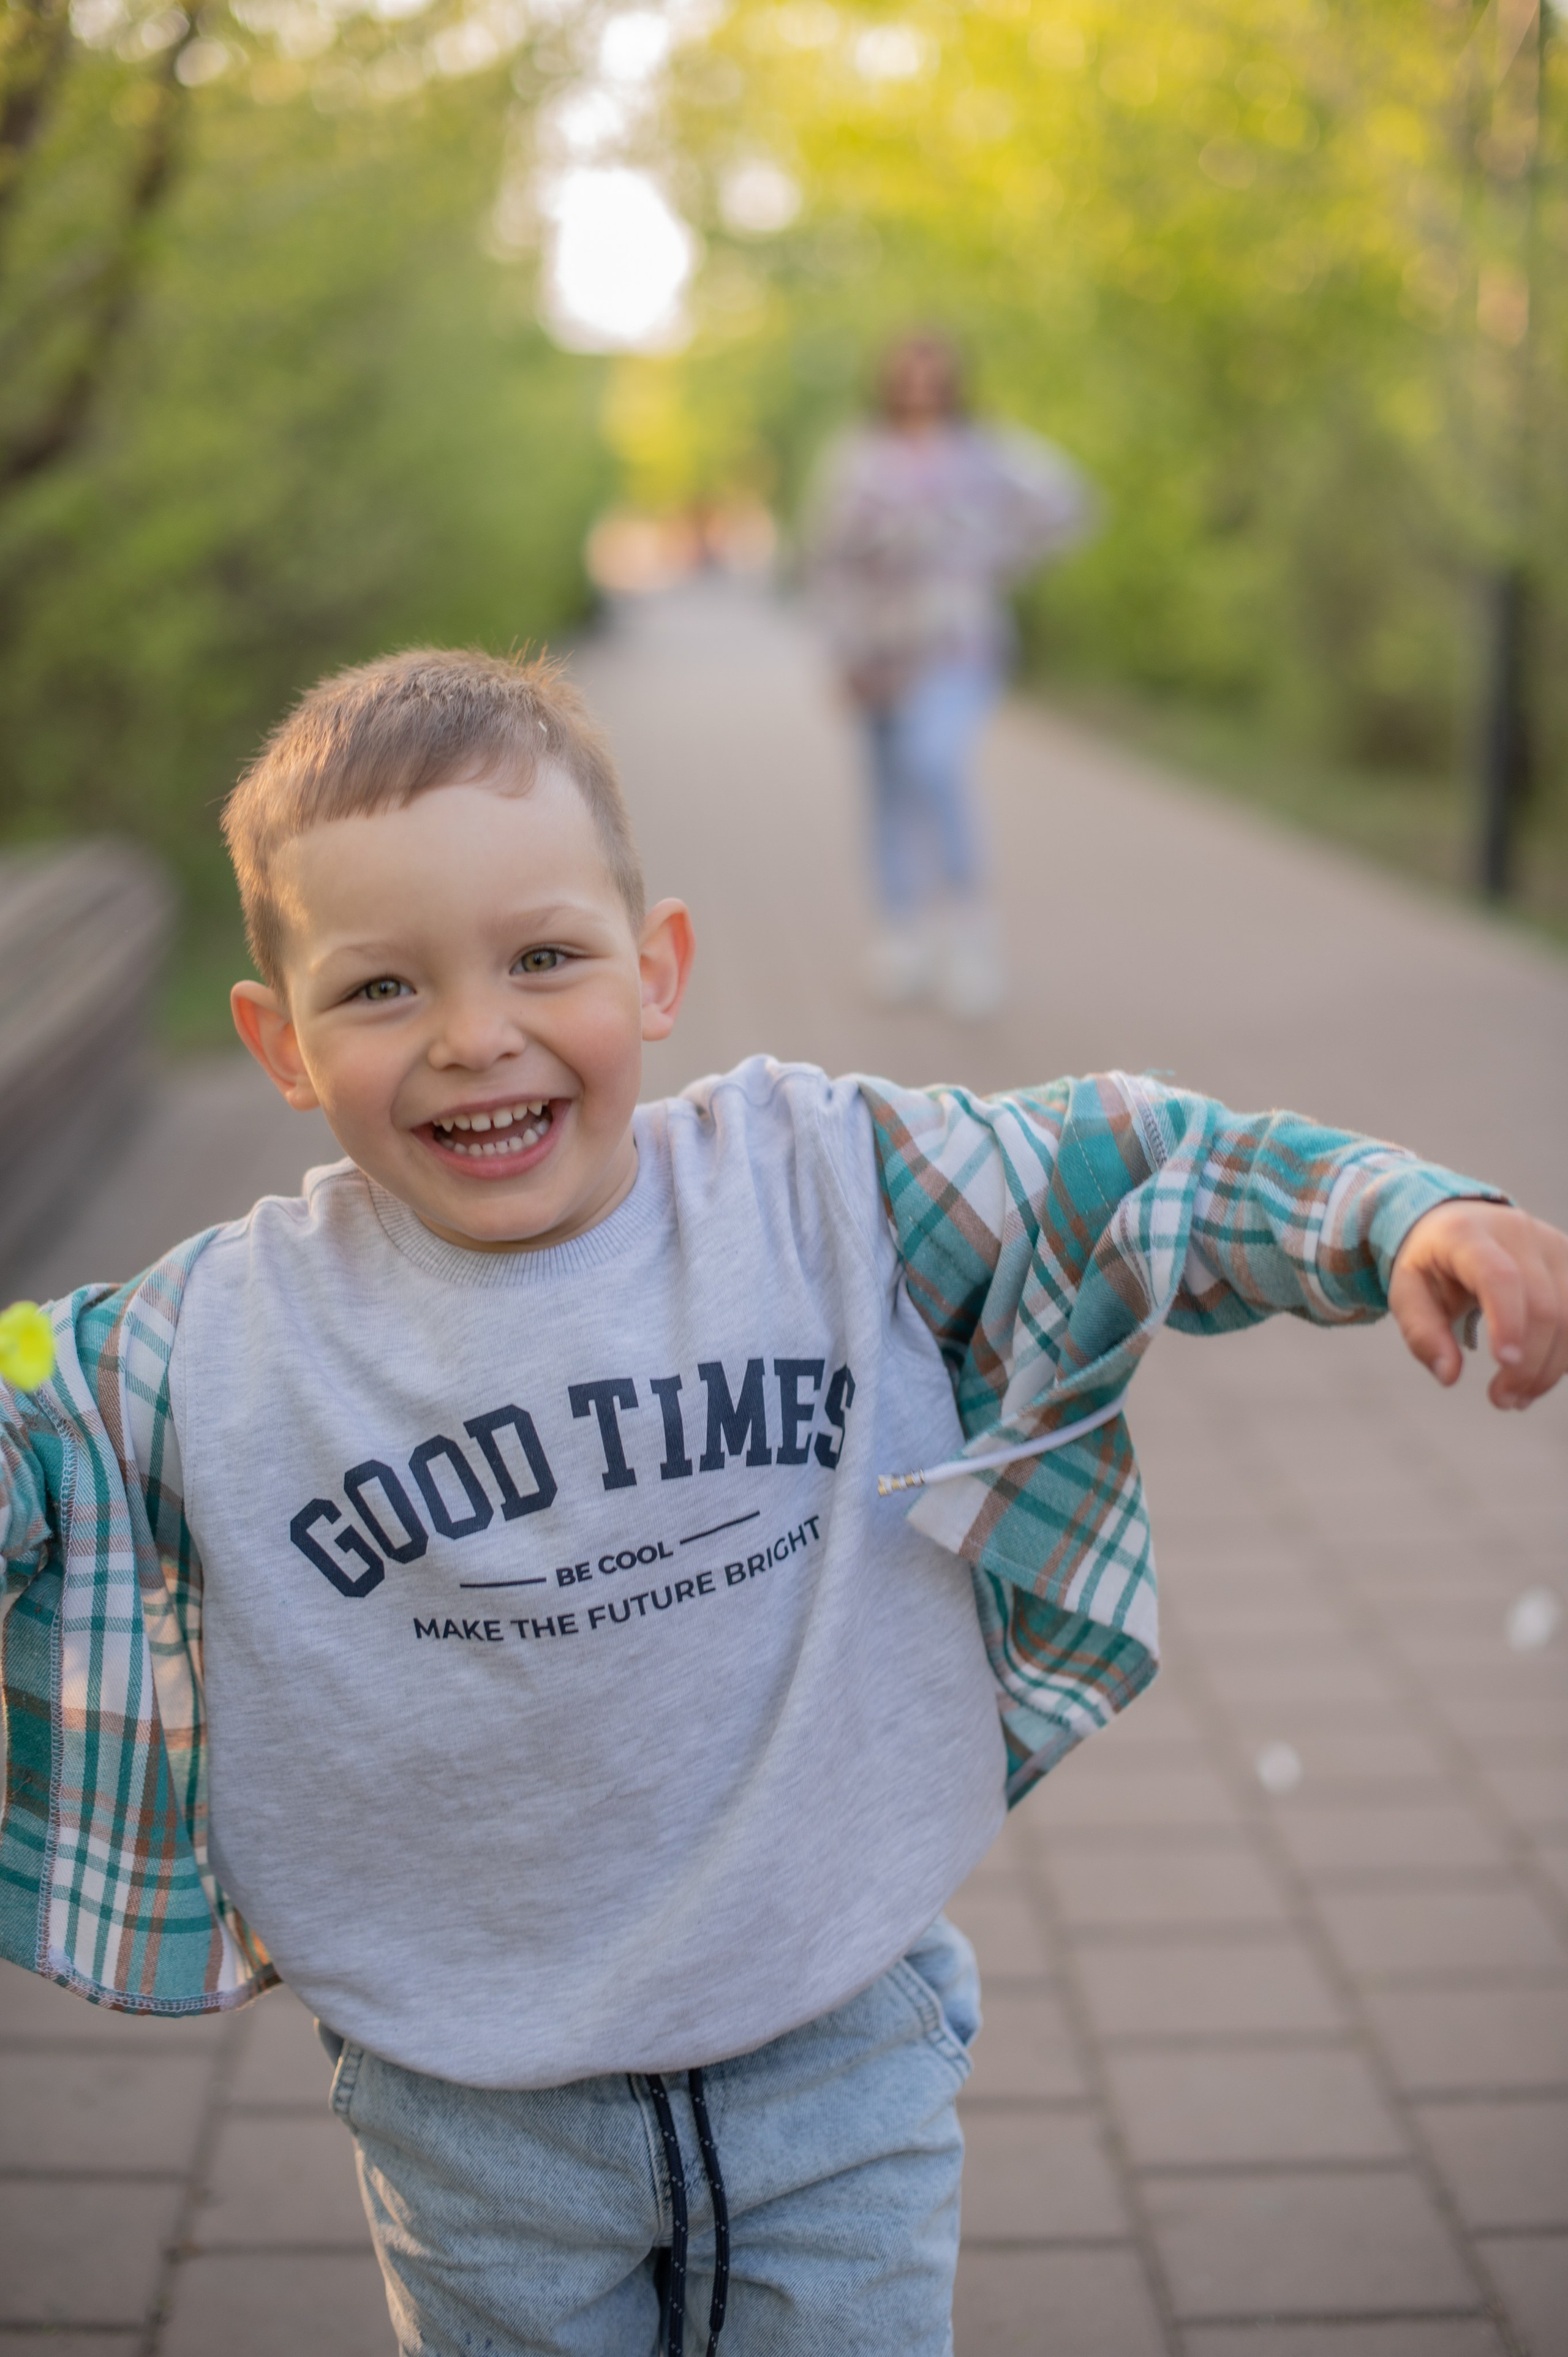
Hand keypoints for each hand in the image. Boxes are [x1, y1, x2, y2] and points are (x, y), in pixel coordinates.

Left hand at [1389, 1199, 1567, 1408]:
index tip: (1503, 1364)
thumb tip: (1448, 1375)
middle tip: (1502, 1401)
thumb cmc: (1430, 1263)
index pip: (1499, 1277)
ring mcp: (1552, 1244)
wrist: (1457, 1222)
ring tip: (1518, 1397)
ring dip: (1552, 1366)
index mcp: (1468, 1234)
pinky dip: (1565, 1354)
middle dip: (1529, 1363)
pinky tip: (1540, 1377)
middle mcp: (1518, 1232)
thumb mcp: (1407, 1292)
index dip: (1508, 1322)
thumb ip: (1422, 1333)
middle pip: (1543, 1304)